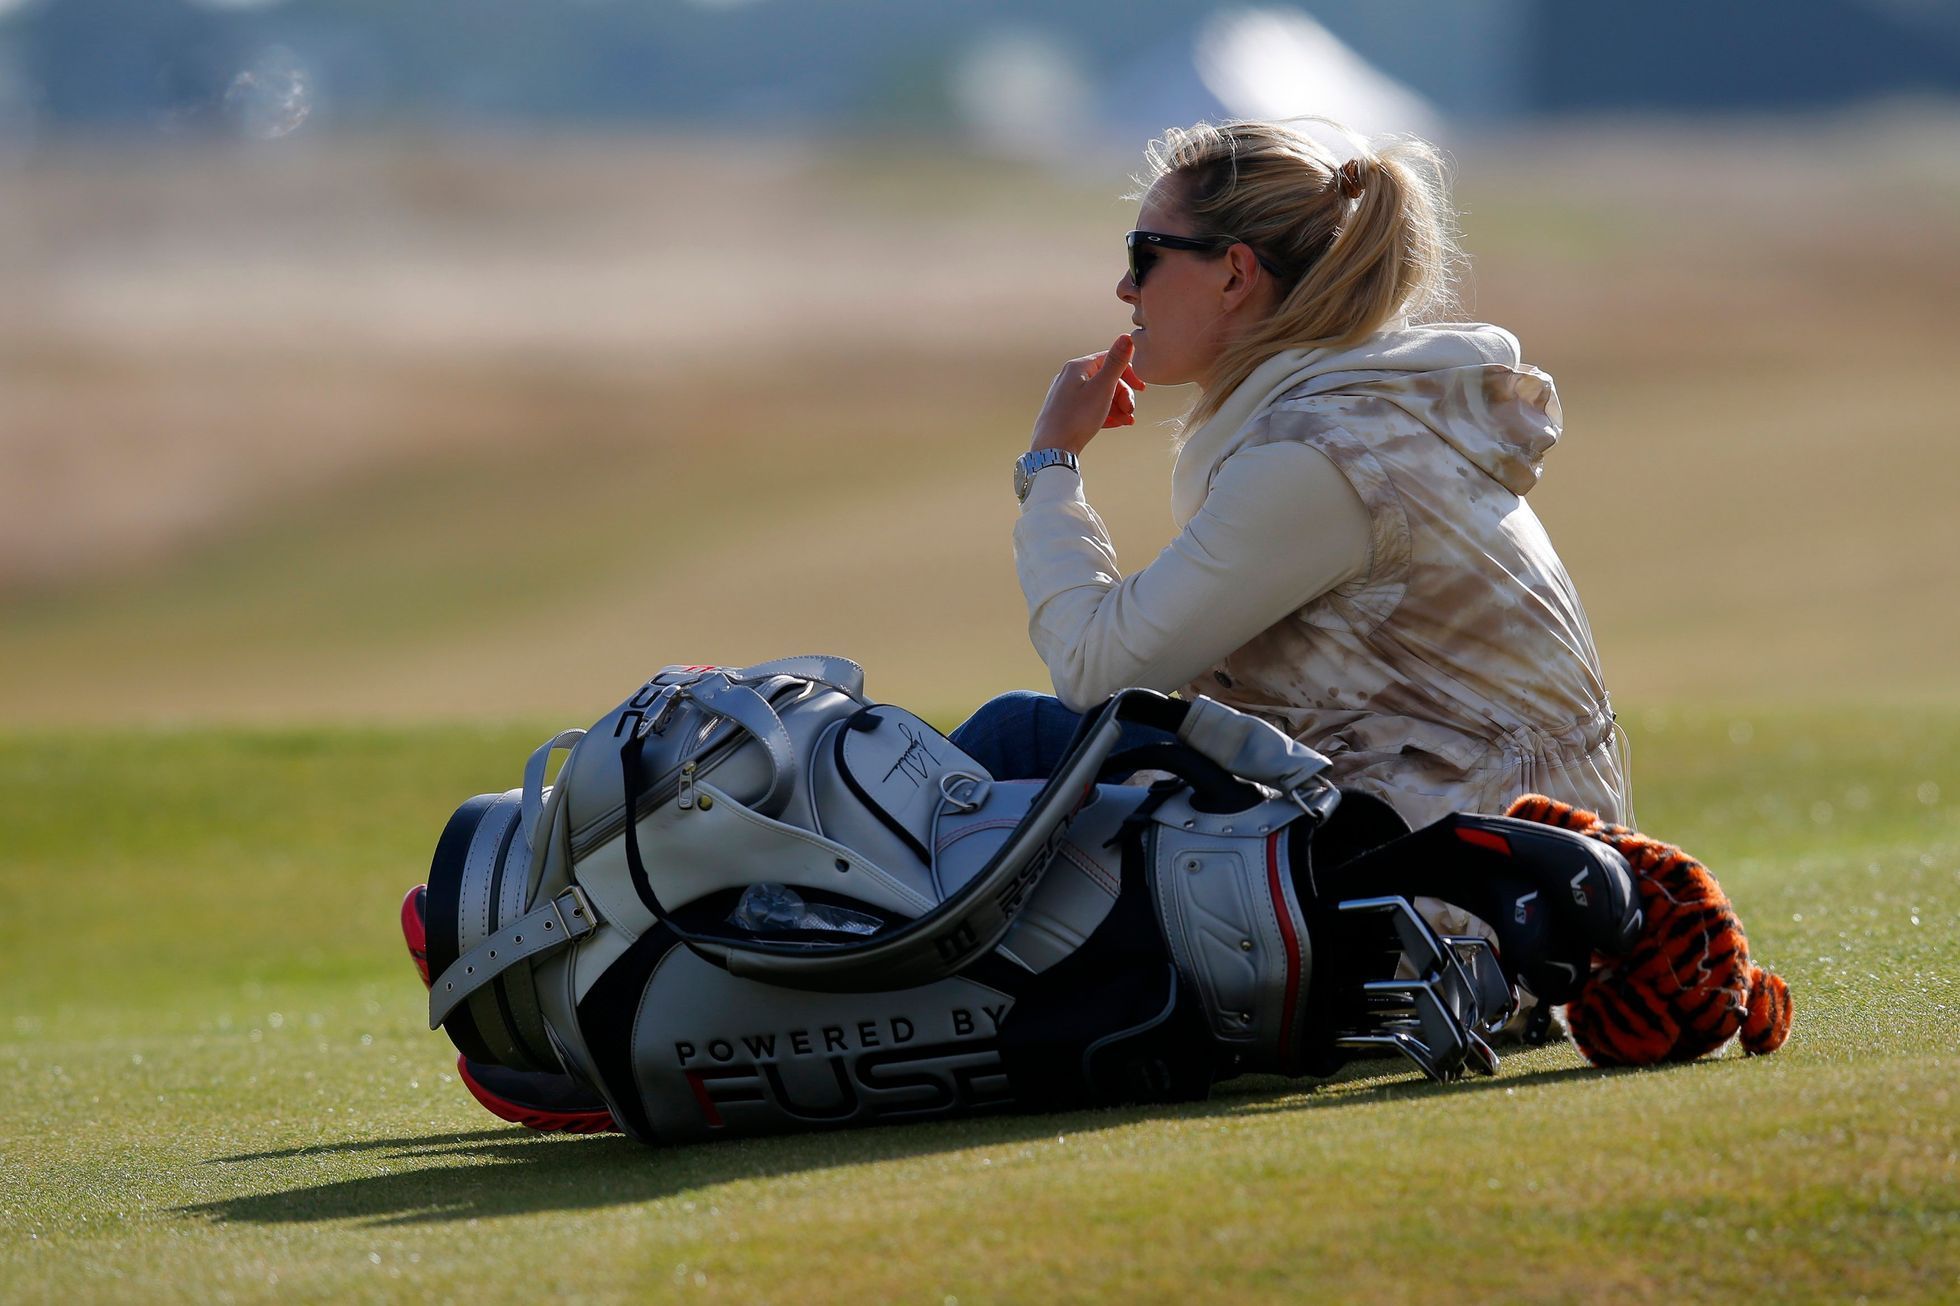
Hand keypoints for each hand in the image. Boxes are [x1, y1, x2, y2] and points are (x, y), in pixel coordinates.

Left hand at [1029, 334, 1144, 454]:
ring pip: (1100, 396)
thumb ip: (1116, 363)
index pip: (1109, 359)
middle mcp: (1069, 378)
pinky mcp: (1066, 412)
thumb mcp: (1102, 388)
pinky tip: (1117, 424)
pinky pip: (1091, 408)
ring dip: (1117, 406)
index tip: (1142, 389)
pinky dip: (1106, 414)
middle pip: (1105, 380)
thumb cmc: (1076, 418)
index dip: (1128, 373)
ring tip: (1126, 420)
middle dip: (1123, 395)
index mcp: (1077, 368)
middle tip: (1131, 410)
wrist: (1052, 449)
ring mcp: (1066, 396)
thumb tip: (1126, 337)